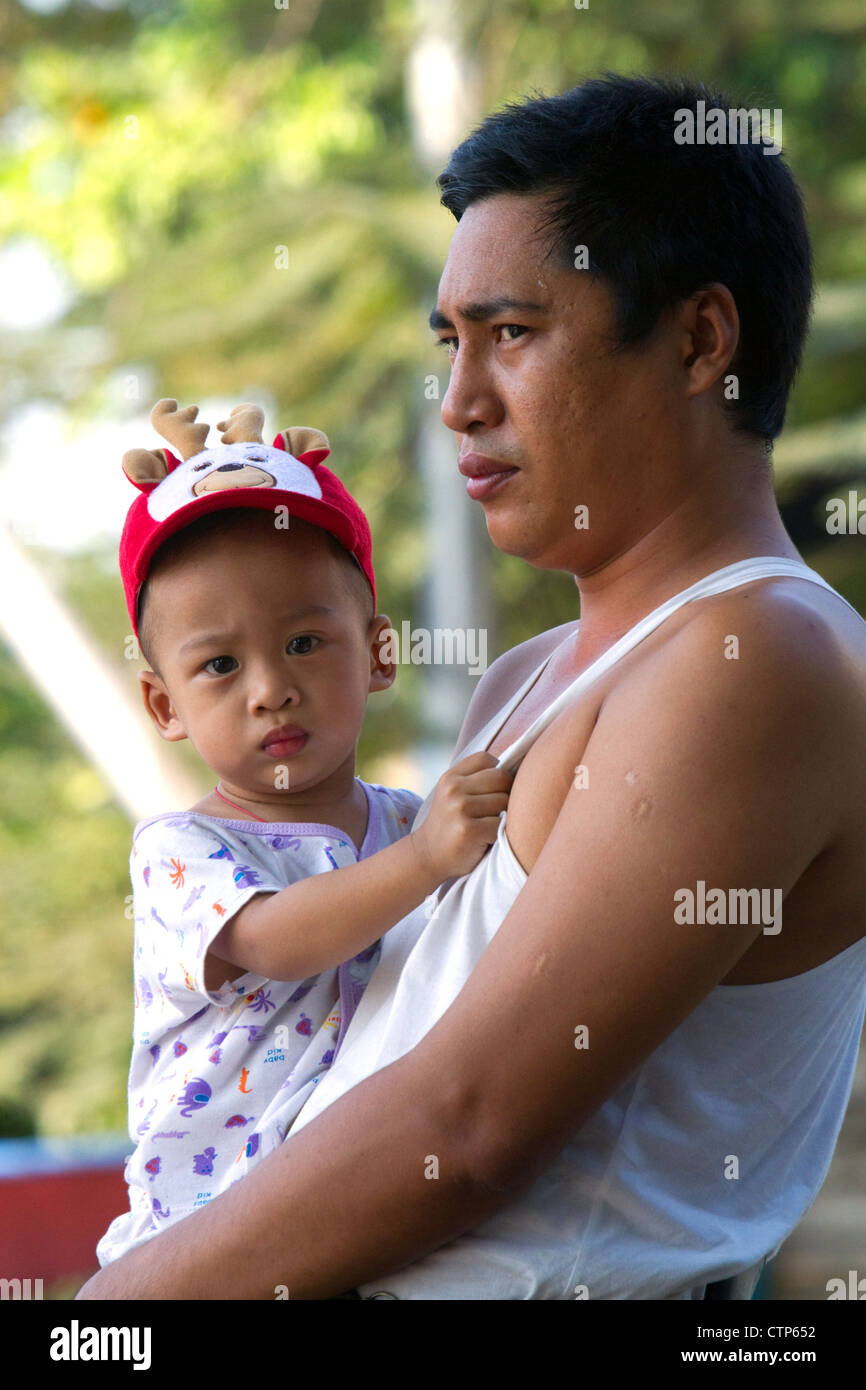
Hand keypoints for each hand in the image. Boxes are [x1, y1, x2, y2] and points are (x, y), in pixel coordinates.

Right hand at [411, 752, 512, 882]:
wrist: (428, 856)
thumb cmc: (450, 824)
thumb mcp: (452, 794)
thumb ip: (475, 779)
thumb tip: (518, 767)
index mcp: (450, 777)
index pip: (486, 759)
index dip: (497, 772)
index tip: (493, 790)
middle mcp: (453, 789)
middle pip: (501, 777)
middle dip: (504, 794)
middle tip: (494, 812)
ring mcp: (460, 809)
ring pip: (504, 801)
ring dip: (503, 816)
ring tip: (488, 826)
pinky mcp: (469, 830)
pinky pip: (502, 824)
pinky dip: (499, 834)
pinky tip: (486, 839)